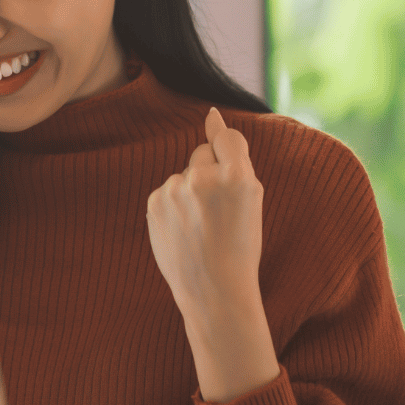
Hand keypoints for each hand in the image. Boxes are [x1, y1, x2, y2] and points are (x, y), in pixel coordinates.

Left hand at [146, 108, 278, 402]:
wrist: (214, 291)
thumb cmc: (240, 246)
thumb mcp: (250, 201)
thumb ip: (233, 158)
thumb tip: (210, 113)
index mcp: (238, 178)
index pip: (228, 138)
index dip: (225, 142)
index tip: (217, 133)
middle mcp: (204, 179)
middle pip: (202, 154)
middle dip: (209, 171)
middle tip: (217, 208)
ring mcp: (175, 191)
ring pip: (183, 175)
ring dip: (190, 191)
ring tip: (201, 226)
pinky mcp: (154, 203)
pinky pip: (166, 191)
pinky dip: (174, 205)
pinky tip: (184, 230)